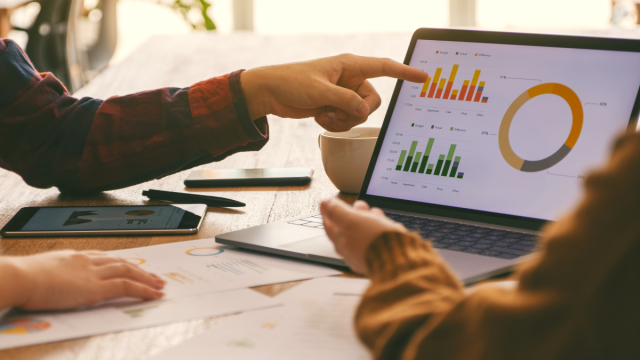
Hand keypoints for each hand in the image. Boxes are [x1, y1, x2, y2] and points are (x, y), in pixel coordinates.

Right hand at [1, 251, 164, 310]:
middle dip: (140, 269)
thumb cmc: (23, 277)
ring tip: (159, 285)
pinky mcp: (96, 288)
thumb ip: (56, 273)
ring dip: (147, 279)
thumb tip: (56, 279)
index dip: (121, 262)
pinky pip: (126, 286)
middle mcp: (88, 261)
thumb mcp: (43, 270)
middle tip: (154, 276)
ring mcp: (94, 273)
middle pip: (122, 262)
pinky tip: (153, 294)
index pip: (105, 257)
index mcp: (75, 256)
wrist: (21, 277)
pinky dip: (143, 290)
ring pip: (129, 272)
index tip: (132, 266)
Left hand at [241, 54, 428, 131]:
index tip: (423, 77)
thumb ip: (345, 101)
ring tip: (322, 113)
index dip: (405, 72)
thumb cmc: (291, 82)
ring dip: (342, 120)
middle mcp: (350, 79)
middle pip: (372, 102)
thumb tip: (364, 112)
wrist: (271, 92)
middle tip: (335, 110)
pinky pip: (347, 121)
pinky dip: (335, 123)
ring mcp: (343, 94)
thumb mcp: (319, 91)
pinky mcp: (335, 106)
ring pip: (359, 114)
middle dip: (355, 112)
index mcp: (350, 66)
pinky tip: (319, 117)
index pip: (384, 67)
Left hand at [321, 199, 406, 274]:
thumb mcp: (352, 221)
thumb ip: (338, 212)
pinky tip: (384, 223)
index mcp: (340, 243)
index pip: (329, 225)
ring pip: (363, 232)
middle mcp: (351, 251)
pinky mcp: (380, 255)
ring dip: (368, 219)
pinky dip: (378, 228)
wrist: (399, 260)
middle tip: (359, 205)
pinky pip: (376, 238)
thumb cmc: (374, 242)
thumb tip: (325, 204)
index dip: (328, 211)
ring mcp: (366, 254)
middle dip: (353, 213)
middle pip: (347, 228)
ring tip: (374, 212)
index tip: (326, 203)